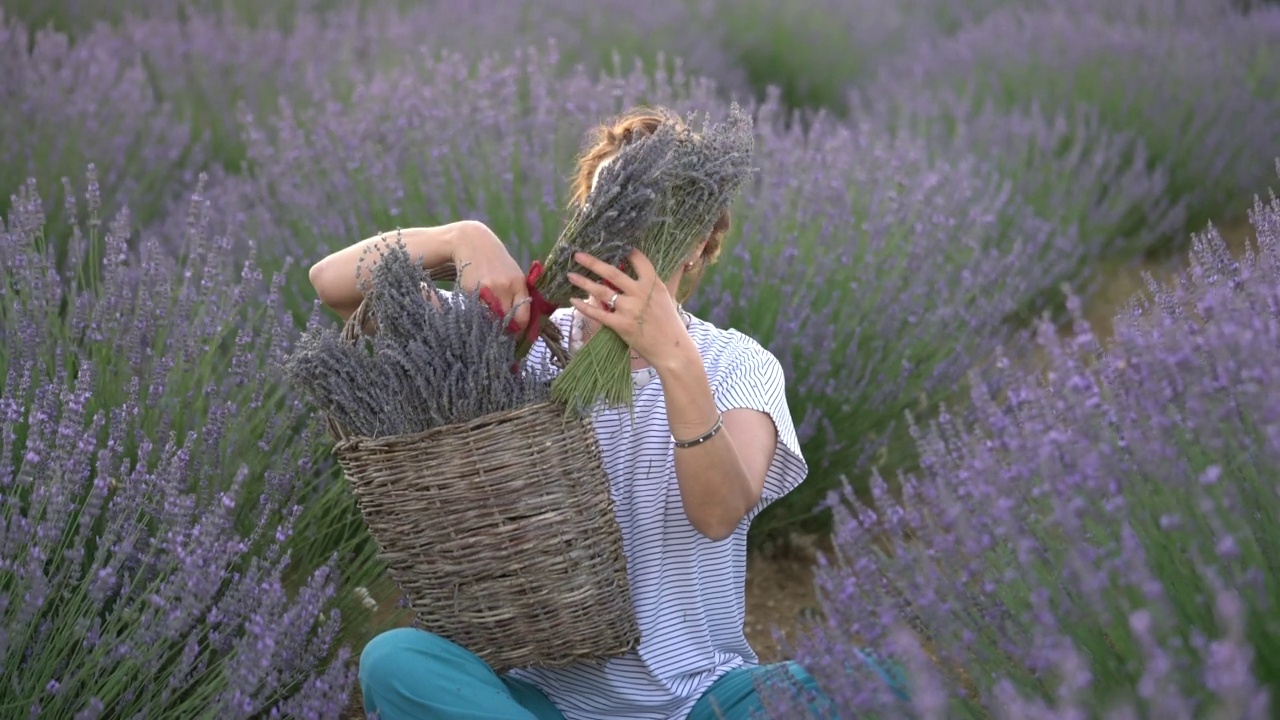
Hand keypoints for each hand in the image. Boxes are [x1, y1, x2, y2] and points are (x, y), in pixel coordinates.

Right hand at [448, 221, 530, 332]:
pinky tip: (478, 306)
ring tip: (490, 318)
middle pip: (506, 321)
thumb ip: (519, 297)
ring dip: (490, 323)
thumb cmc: (497, 263)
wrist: (473, 243)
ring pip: (490, 319)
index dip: (519, 330)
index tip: (516, 333)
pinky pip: (476, 311)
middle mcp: (503, 287)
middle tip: (501, 331)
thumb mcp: (514, 275)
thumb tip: (521, 325)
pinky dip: (477, 313)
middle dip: (504, 329)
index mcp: (518, 284)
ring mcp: (486, 289)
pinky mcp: (469, 290)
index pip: (522, 317)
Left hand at [567, 249, 690, 367]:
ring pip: (601, 292)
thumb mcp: (669, 295)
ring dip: (583, 282)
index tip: (613, 244)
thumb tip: (679, 261)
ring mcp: (629, 310)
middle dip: (593, 262)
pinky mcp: (620, 325)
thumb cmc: (671, 323)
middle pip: (612, 273)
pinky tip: (573, 301)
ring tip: (570, 275)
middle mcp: (639, 294)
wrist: (672, 350)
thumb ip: (664, 279)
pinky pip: (598, 314)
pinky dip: (584, 307)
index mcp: (653, 284)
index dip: (625, 251)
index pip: (638, 260)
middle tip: (577, 255)